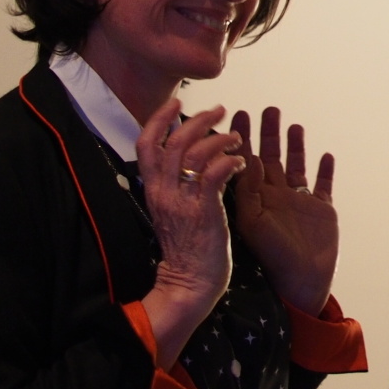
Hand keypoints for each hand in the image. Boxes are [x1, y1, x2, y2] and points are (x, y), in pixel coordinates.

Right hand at [137, 100, 245, 367]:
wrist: (189, 285)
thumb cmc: (187, 247)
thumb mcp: (172, 210)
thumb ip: (174, 184)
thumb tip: (185, 157)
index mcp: (153, 190)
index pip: (146, 145)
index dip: (160, 119)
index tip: (178, 103)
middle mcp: (163, 192)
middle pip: (172, 142)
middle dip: (197, 120)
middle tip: (220, 111)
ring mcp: (182, 201)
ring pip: (194, 153)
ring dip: (219, 138)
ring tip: (237, 138)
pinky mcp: (203, 212)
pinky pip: (214, 174)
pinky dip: (229, 161)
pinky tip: (242, 162)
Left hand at [231, 107, 337, 315]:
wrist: (302, 285)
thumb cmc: (272, 258)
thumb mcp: (253, 222)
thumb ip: (248, 191)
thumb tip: (244, 158)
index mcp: (257, 198)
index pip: (247, 160)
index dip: (242, 137)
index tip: (237, 113)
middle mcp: (276, 197)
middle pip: (271, 158)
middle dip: (268, 133)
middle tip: (267, 109)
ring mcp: (301, 203)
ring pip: (296, 166)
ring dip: (295, 145)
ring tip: (292, 124)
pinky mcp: (323, 210)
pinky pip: (324, 184)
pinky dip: (326, 169)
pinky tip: (326, 154)